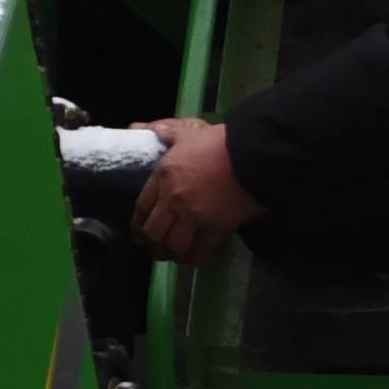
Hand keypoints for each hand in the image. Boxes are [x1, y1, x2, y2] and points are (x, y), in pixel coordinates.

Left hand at [136, 116, 262, 257]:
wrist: (251, 154)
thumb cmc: (220, 142)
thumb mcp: (188, 133)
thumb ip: (166, 133)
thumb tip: (144, 128)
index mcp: (163, 175)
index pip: (141, 206)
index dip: (137, 224)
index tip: (137, 233)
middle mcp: (173, 198)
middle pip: (153, 230)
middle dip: (151, 243)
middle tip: (154, 249)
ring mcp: (193, 214)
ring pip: (172, 244)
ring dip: (170, 254)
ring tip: (171, 256)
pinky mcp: (215, 227)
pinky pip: (198, 250)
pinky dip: (192, 257)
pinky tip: (190, 259)